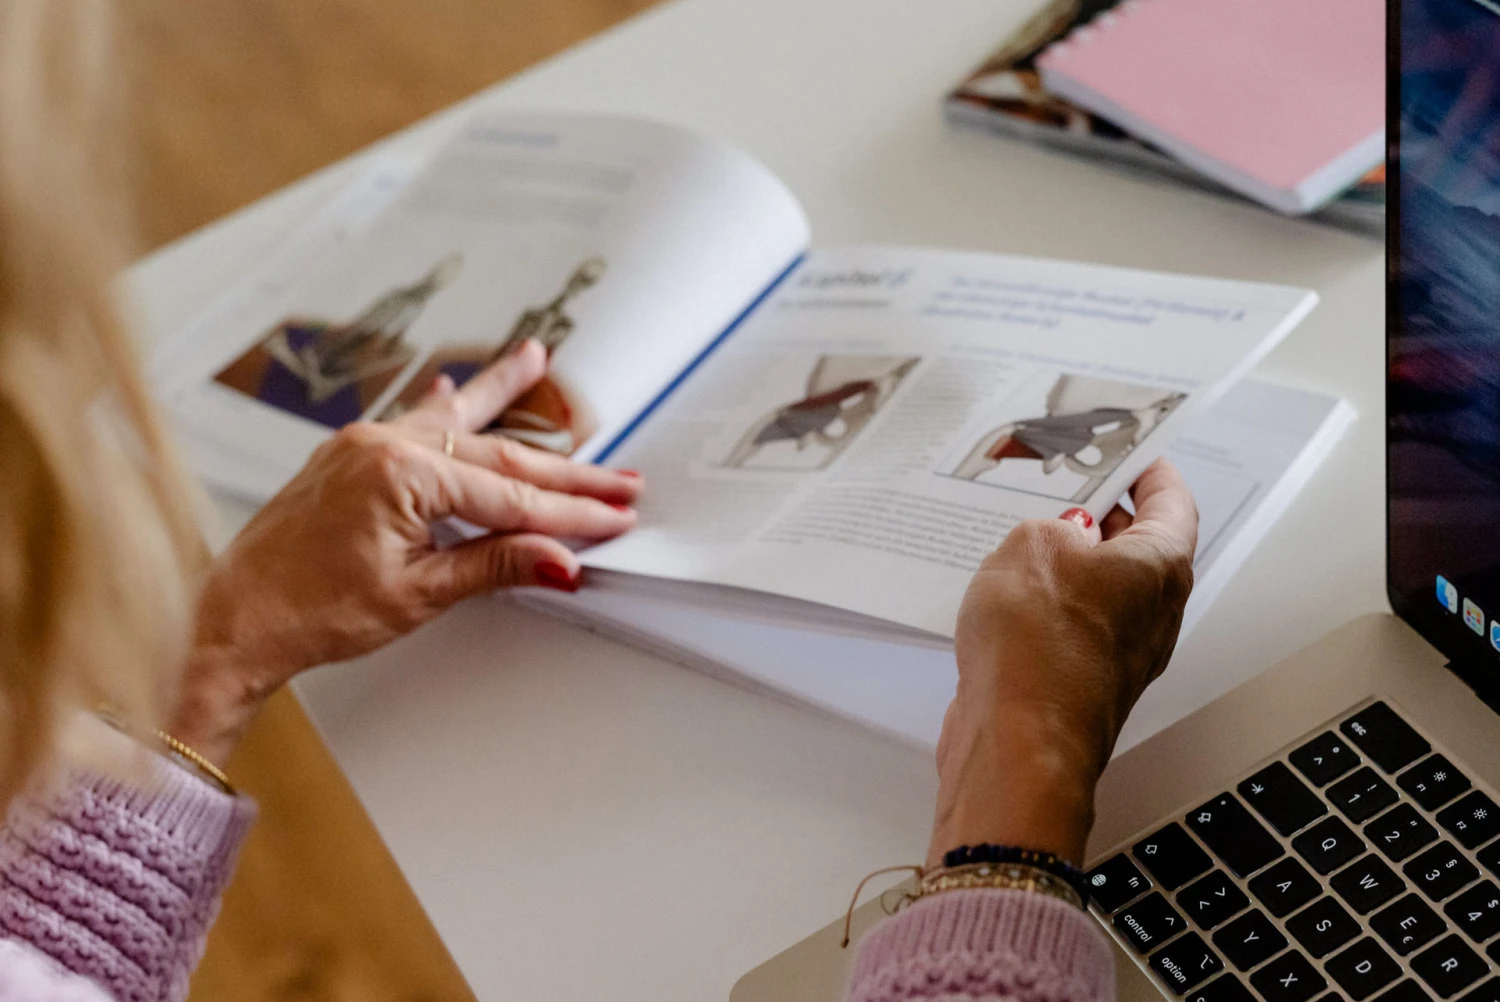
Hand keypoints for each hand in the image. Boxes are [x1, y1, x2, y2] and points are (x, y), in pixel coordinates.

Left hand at [172, 340, 639, 763]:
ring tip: (535, 360)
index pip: (511, 497)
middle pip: (497, 459)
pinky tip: (457, 384)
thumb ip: (495, 566)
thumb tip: (559, 558)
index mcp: (400, 474)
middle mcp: (382, 446)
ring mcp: (364, 445)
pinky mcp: (351, 457)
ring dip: (502, 399)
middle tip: (617, 480)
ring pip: (456, 425)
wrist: (234, 618)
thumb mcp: (417, 594)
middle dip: (564, 473)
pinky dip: (442, 405)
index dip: (570, 513)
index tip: (612, 517)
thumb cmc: (306, 610)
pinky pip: (410, 420)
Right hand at [929, 459, 1197, 865]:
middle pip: (1138, 548)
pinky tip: (1003, 598)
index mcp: (1160, 567)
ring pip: (1100, 592)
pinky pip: (1070, 630)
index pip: (1171, 502)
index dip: (1149, 471)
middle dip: (1101, 517)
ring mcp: (1119, 654)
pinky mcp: (1080, 683)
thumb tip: (1056, 538)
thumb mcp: (1032, 544)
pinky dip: (1045, 608)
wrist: (1016, 741)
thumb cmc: (1037, 647)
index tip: (1132, 454)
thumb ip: (1049, 527)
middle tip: (1064, 490)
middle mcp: (1153, 613)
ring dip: (1066, 566)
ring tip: (1018, 541)